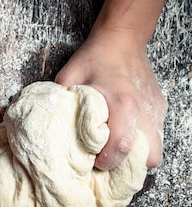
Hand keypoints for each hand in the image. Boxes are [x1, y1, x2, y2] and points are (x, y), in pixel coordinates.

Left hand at [55, 28, 166, 169]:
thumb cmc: (93, 59)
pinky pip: (155, 136)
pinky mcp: (159, 108)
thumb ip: (59, 104)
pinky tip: (124, 136)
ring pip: (154, 150)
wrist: (122, 39)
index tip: (93, 162)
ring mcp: (155, 110)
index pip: (120, 146)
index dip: (106, 162)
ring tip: (115, 152)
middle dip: (126, 167)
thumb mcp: (69, 78)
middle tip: (107, 162)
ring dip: (136, 157)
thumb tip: (46, 129)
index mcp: (121, 103)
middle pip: (146, 157)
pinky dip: (141, 143)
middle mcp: (143, 110)